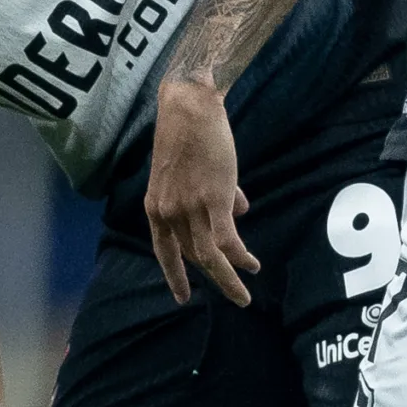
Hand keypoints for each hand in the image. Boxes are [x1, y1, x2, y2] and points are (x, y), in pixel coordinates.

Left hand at [144, 80, 258, 306]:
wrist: (190, 108)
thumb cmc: (191, 133)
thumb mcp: (190, 171)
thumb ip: (211, 194)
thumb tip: (241, 211)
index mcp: (156, 207)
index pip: (164, 251)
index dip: (175, 276)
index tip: (183, 297)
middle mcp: (169, 213)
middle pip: (192, 257)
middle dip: (214, 278)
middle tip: (234, 295)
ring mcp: (189, 208)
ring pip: (209, 257)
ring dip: (229, 278)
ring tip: (244, 294)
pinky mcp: (212, 200)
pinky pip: (226, 240)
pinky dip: (240, 257)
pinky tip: (251, 264)